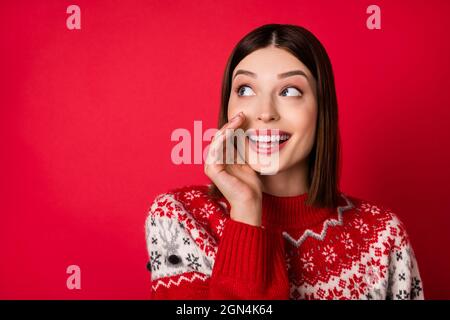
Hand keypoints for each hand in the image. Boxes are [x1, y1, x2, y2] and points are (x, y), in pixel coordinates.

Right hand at [204, 112, 262, 226]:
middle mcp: (213, 161)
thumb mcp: (246, 161)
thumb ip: (241, 149)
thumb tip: (244, 131)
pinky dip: (223, 137)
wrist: (250, 201)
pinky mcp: (211, 169)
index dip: (233, 126)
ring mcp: (210, 165)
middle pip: (220, 137)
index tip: (244, 116)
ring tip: (238, 119)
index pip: (224, 138)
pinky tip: (232, 129)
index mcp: (221, 159)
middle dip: (230, 124)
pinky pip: (216, 148)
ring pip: (217, 140)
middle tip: (242, 114)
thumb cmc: (250, 185)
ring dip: (227, 128)